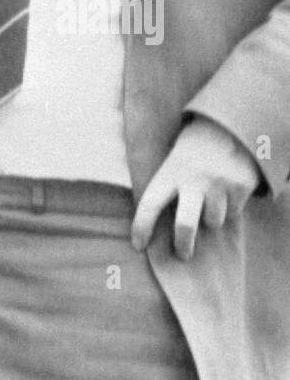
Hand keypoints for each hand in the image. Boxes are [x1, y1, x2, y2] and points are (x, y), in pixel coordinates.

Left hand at [131, 116, 260, 259]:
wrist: (227, 125)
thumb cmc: (193, 148)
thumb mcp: (173, 159)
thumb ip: (166, 186)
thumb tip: (155, 223)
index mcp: (171, 171)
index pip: (150, 203)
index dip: (141, 227)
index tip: (138, 245)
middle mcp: (194, 179)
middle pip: (185, 225)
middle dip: (183, 245)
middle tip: (183, 254)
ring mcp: (219, 183)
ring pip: (214, 221)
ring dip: (211, 217)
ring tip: (210, 197)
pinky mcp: (241, 186)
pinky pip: (234, 212)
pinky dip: (230, 207)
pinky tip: (227, 188)